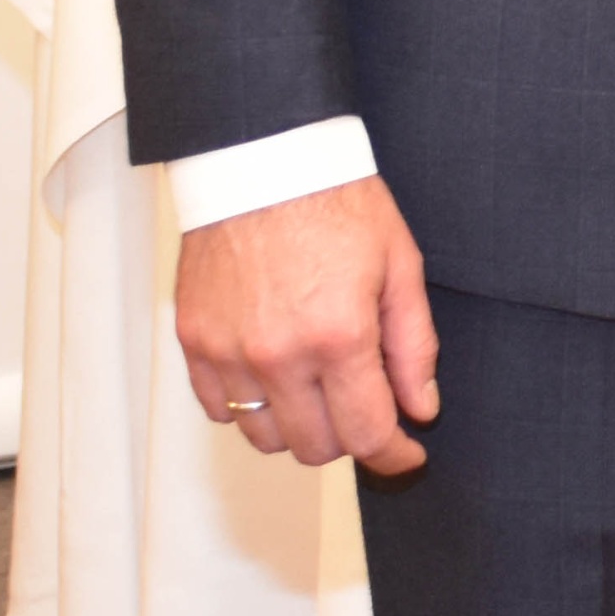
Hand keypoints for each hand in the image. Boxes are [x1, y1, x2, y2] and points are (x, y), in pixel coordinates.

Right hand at [174, 175, 438, 474]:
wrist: (264, 161)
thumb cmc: (337, 203)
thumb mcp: (400, 266)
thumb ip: (413, 347)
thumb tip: (420, 408)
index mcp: (338, 336)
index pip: (366, 434)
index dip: (393, 454)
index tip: (406, 454)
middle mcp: (277, 355)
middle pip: (315, 446)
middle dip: (350, 437)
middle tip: (365, 406)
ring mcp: (228, 352)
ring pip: (264, 438)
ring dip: (298, 427)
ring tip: (320, 389)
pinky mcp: (194, 342)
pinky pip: (219, 410)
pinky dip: (249, 407)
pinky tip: (276, 375)